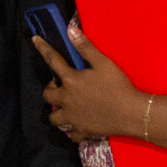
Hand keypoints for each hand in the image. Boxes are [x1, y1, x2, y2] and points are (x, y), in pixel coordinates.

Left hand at [35, 24, 141, 142]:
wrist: (132, 113)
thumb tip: (70, 30)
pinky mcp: (82, 130)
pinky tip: (77, 126)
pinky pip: (71, 135)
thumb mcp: (103, 63)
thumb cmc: (118, 86)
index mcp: (71, 80)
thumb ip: (85, 47)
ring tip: (65, 107)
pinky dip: (72, 131)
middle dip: (50, 90)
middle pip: (47, 95)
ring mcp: (73, 117)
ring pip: (54, 117)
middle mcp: (67, 99)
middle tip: (60, 86)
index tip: (35, 40)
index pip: (53, 60)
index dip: (43, 48)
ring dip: (57, 111)